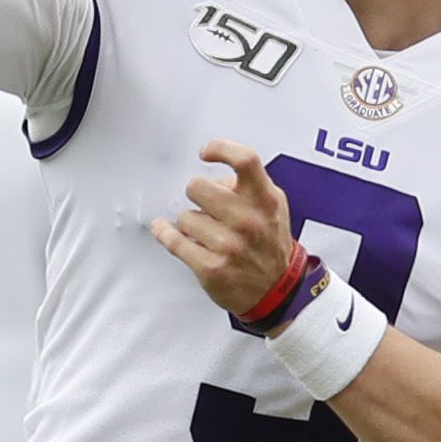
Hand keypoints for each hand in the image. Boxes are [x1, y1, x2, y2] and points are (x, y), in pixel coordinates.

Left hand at [150, 142, 298, 313]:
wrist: (277, 291)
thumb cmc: (269, 245)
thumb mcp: (272, 207)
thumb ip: (250, 185)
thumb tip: (215, 175)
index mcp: (265, 200)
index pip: (245, 160)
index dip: (221, 149)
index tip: (206, 153)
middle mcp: (248, 221)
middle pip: (198, 187)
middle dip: (196, 194)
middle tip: (204, 204)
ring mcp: (229, 246)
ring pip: (184, 216)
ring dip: (190, 223)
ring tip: (206, 233)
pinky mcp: (210, 267)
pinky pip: (173, 240)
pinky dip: (164, 232)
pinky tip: (163, 228)